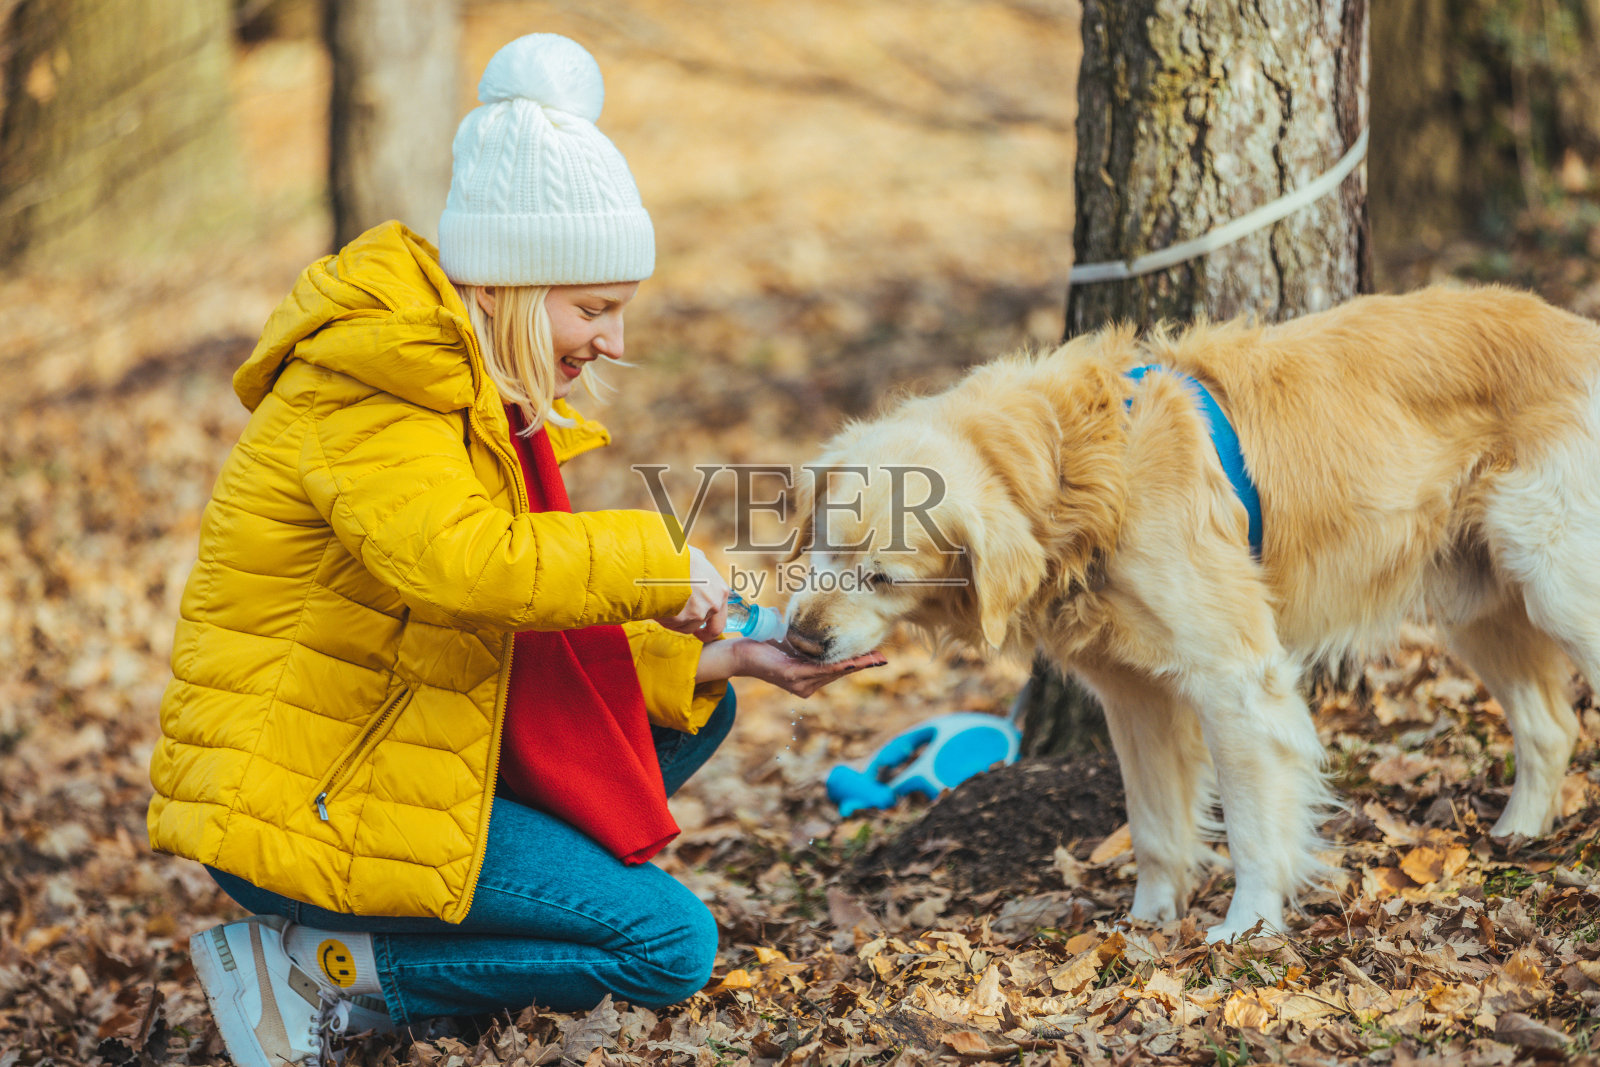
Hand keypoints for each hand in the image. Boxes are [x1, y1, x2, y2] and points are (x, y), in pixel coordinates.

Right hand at [657, 546, 727, 641]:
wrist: (662, 558)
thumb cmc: (678, 555)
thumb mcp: (698, 559)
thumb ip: (702, 572)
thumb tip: (698, 570)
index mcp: (720, 591)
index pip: (718, 624)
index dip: (707, 630)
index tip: (699, 631)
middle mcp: (713, 604)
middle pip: (698, 624)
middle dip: (686, 621)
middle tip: (674, 614)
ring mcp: (697, 613)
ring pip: (683, 626)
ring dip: (674, 619)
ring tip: (664, 602)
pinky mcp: (680, 618)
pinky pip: (669, 624)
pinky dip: (663, 617)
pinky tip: (657, 603)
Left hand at [695, 638, 886, 697]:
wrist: (739, 654)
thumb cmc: (763, 646)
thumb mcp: (789, 641)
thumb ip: (804, 636)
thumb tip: (813, 617)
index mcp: (807, 677)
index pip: (836, 670)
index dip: (857, 663)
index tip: (877, 658)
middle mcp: (806, 684)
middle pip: (839, 672)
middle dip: (861, 664)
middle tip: (882, 658)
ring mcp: (799, 683)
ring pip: (832, 672)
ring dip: (854, 665)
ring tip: (872, 659)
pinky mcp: (792, 676)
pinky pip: (818, 670)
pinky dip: (835, 666)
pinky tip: (849, 664)